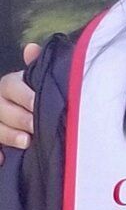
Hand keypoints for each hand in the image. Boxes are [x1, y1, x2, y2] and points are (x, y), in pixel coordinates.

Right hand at [0, 43, 39, 162]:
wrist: (32, 113)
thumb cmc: (37, 95)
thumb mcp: (38, 80)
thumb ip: (36, 66)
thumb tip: (31, 49)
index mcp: (9, 85)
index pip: (12, 87)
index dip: (25, 96)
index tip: (38, 104)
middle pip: (2, 109)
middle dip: (19, 118)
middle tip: (35, 126)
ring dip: (8, 135)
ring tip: (25, 142)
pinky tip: (2, 160)